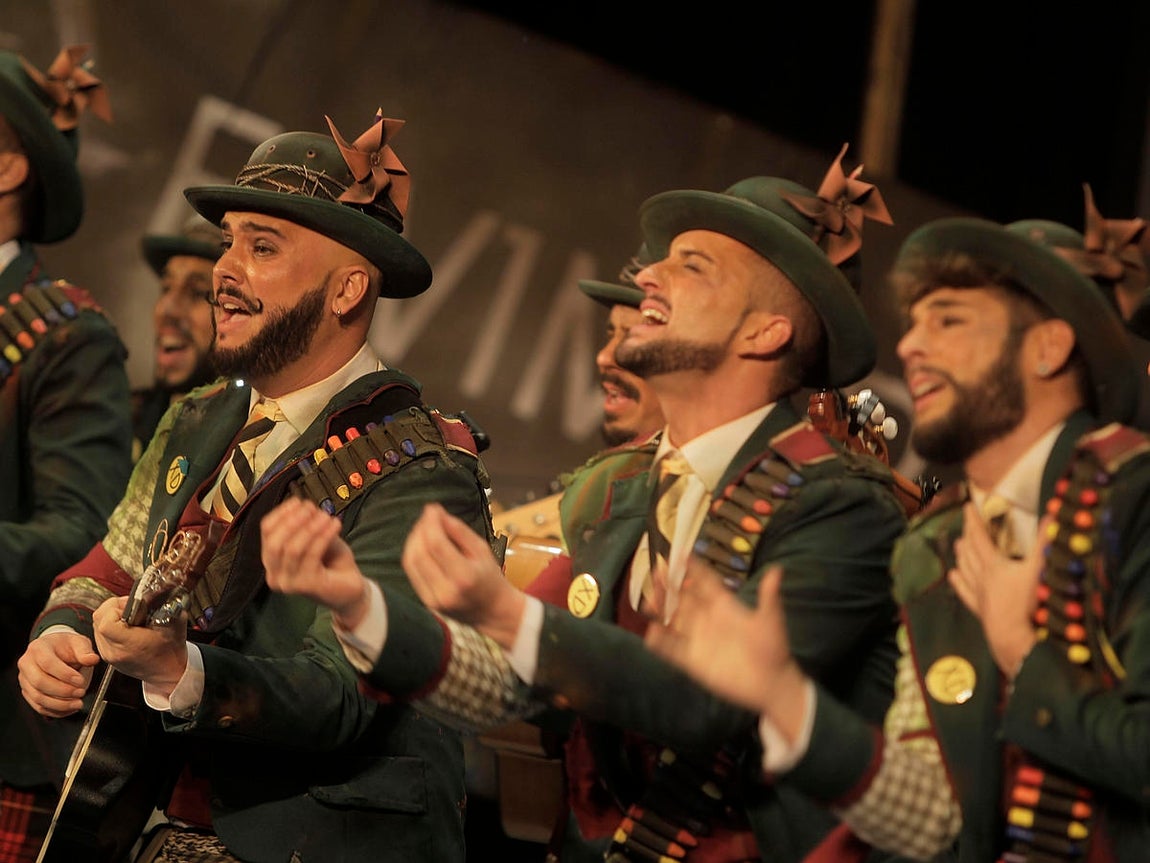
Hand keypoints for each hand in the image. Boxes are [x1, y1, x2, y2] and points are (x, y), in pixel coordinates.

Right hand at [17, 631, 99, 717]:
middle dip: (63, 691)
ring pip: (38, 697)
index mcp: (38, 648)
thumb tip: (92, 659)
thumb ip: (85, 651)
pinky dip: (55, 711)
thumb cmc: (65, 646)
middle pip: (40, 682)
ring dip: (59, 704)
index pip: (48, 663)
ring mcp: (25, 680)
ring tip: (78, 703)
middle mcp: (27, 664)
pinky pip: (38, 706)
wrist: (55, 650)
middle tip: (81, 692)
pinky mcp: (28, 692)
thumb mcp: (78, 642)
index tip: (80, 681)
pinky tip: (69, 709)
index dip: (64, 675)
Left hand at [92, 596, 187, 694]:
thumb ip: (164, 604)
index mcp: (131, 644)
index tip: (130, 606)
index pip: (106, 622)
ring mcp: (108, 655)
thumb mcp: (175, 622)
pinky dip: (109, 624)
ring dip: (110, 615)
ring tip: (128, 616)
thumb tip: (157, 589)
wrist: (168, 672)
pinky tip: (125, 625)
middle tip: (130, 607)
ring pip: (96, 624)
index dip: (115, 608)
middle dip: (113, 607)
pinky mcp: (106, 655)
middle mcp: (115, 651)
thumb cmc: (171, 650)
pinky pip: (99, 633)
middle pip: (97, 619)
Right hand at [262, 497, 370, 629]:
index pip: (266, 532)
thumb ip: (306, 526)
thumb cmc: (331, 563)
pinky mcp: (307, 586)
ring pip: (293, 548)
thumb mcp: (316, 539)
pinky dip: (324, 536)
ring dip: (310, 527)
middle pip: (274, 542)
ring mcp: (289, 584)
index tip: (298, 501)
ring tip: (326, 516)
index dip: (281, 513)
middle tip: (312, 508)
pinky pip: (312, 555)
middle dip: (293, 520)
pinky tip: (335, 525)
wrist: (351, 589)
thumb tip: (304, 507)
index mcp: (271, 561)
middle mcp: (274, 576)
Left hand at [402, 502, 525, 649]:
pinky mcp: (425, 601)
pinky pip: (412, 572)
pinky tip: (421, 543)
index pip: (437, 544)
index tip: (432, 508)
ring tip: (424, 527)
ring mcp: (433, 599)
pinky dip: (413, 553)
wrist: (492, 611)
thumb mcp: (482, 550)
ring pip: (411, 562)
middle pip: (420, 552)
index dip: (430, 522)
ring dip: (413, 539)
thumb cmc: (490, 578)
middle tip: (428, 516)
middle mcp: (445, 590)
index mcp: (464, 577)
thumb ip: (460, 531)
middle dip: (420, 529)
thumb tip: (438, 514)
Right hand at [645, 561, 808, 735]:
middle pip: (683, 597)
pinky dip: (661, 642)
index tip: (680, 555)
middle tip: (657, 573)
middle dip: (669, 585)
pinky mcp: (693, 661)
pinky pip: (672, 649)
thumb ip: (769, 596)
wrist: (770, 684)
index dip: (694, 568)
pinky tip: (651, 635)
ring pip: (673, 619)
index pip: (705, 582)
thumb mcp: (770, 620)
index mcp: (724, 605)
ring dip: (661, 610)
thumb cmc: (772, 649)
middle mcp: (707, 619)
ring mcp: (698, 639)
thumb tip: (778, 569)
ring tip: (648, 603)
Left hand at [948, 502, 1040, 676]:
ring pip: (965, 571)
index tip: (967, 507)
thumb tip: (1053, 514)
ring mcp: (979, 596)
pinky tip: (953, 577)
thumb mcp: (1040, 569)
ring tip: (957, 547)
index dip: (974, 521)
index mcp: (994, 565)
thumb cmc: (1028, 604)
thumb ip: (1046, 542)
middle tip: (965, 527)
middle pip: (970, 553)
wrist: (1015, 639)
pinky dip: (959, 583)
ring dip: (961, 557)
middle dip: (967, 537)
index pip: (980, 538)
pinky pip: (965, 593)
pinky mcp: (981, 612)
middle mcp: (982, 578)